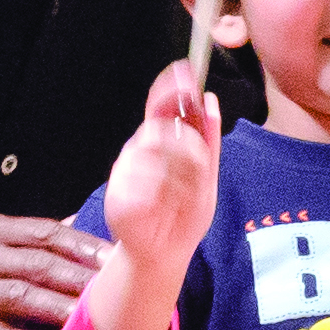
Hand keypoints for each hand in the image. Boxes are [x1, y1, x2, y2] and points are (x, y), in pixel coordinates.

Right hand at [0, 211, 102, 329]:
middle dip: (79, 278)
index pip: (42, 234)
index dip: (80, 245)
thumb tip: (71, 224)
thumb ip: (19, 234)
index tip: (113, 257)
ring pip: (17, 298)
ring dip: (57, 309)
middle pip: (37, 265)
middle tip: (115, 292)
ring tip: (90, 321)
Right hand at [103, 60, 222, 271]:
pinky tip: (166, 209)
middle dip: (188, 147)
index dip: (170, 88)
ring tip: (185, 198)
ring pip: (154, 156)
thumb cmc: (184, 216)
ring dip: (180, 177)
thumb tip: (212, 102)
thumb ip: (209, 141)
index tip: (185, 73)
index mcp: (158, 144)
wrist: (165, 256)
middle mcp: (138, 152)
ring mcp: (125, 174)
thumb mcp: (207, 177)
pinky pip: (145, 186)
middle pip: (161, 130)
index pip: (159, 106)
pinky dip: (164, 198)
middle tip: (200, 167)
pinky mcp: (117, 197)